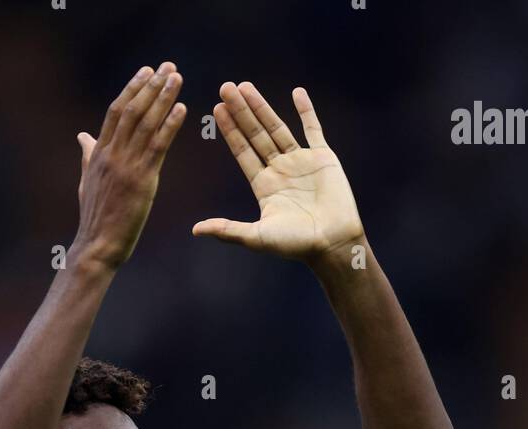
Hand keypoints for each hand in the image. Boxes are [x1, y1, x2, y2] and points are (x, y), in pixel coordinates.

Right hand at [73, 62, 185, 269]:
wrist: (96, 246)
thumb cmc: (94, 218)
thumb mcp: (86, 181)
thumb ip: (87, 155)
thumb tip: (82, 135)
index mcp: (98, 153)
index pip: (115, 111)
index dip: (132, 88)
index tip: (147, 71)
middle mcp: (112, 154)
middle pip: (132, 110)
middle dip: (151, 86)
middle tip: (168, 66)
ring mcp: (126, 166)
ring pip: (145, 123)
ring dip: (163, 98)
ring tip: (177, 78)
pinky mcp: (141, 181)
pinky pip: (157, 147)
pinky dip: (170, 125)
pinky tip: (182, 109)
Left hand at [193, 82, 363, 262]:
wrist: (333, 243)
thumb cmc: (296, 245)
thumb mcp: (257, 237)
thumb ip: (227, 229)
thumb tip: (194, 230)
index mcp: (264, 186)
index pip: (243, 152)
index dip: (230, 131)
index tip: (217, 109)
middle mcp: (280, 170)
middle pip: (256, 134)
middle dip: (241, 111)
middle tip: (226, 87)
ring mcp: (301, 162)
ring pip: (278, 128)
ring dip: (262, 107)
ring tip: (246, 85)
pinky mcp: (323, 159)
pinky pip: (314, 130)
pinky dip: (307, 112)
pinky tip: (297, 92)